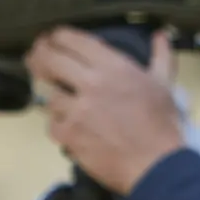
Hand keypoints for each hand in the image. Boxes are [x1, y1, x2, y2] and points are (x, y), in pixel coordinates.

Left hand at [24, 28, 185, 194]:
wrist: (156, 164)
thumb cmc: (162, 123)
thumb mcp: (165, 85)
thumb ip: (161, 57)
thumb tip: (161, 35)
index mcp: (113, 66)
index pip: (73, 40)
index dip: (57, 36)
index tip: (51, 38)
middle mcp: (91, 83)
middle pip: (49, 61)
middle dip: (38, 56)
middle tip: (34, 57)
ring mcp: (76, 110)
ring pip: (48, 95)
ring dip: (53, 97)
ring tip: (58, 100)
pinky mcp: (69, 135)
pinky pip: (51, 124)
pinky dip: (57, 125)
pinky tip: (66, 126)